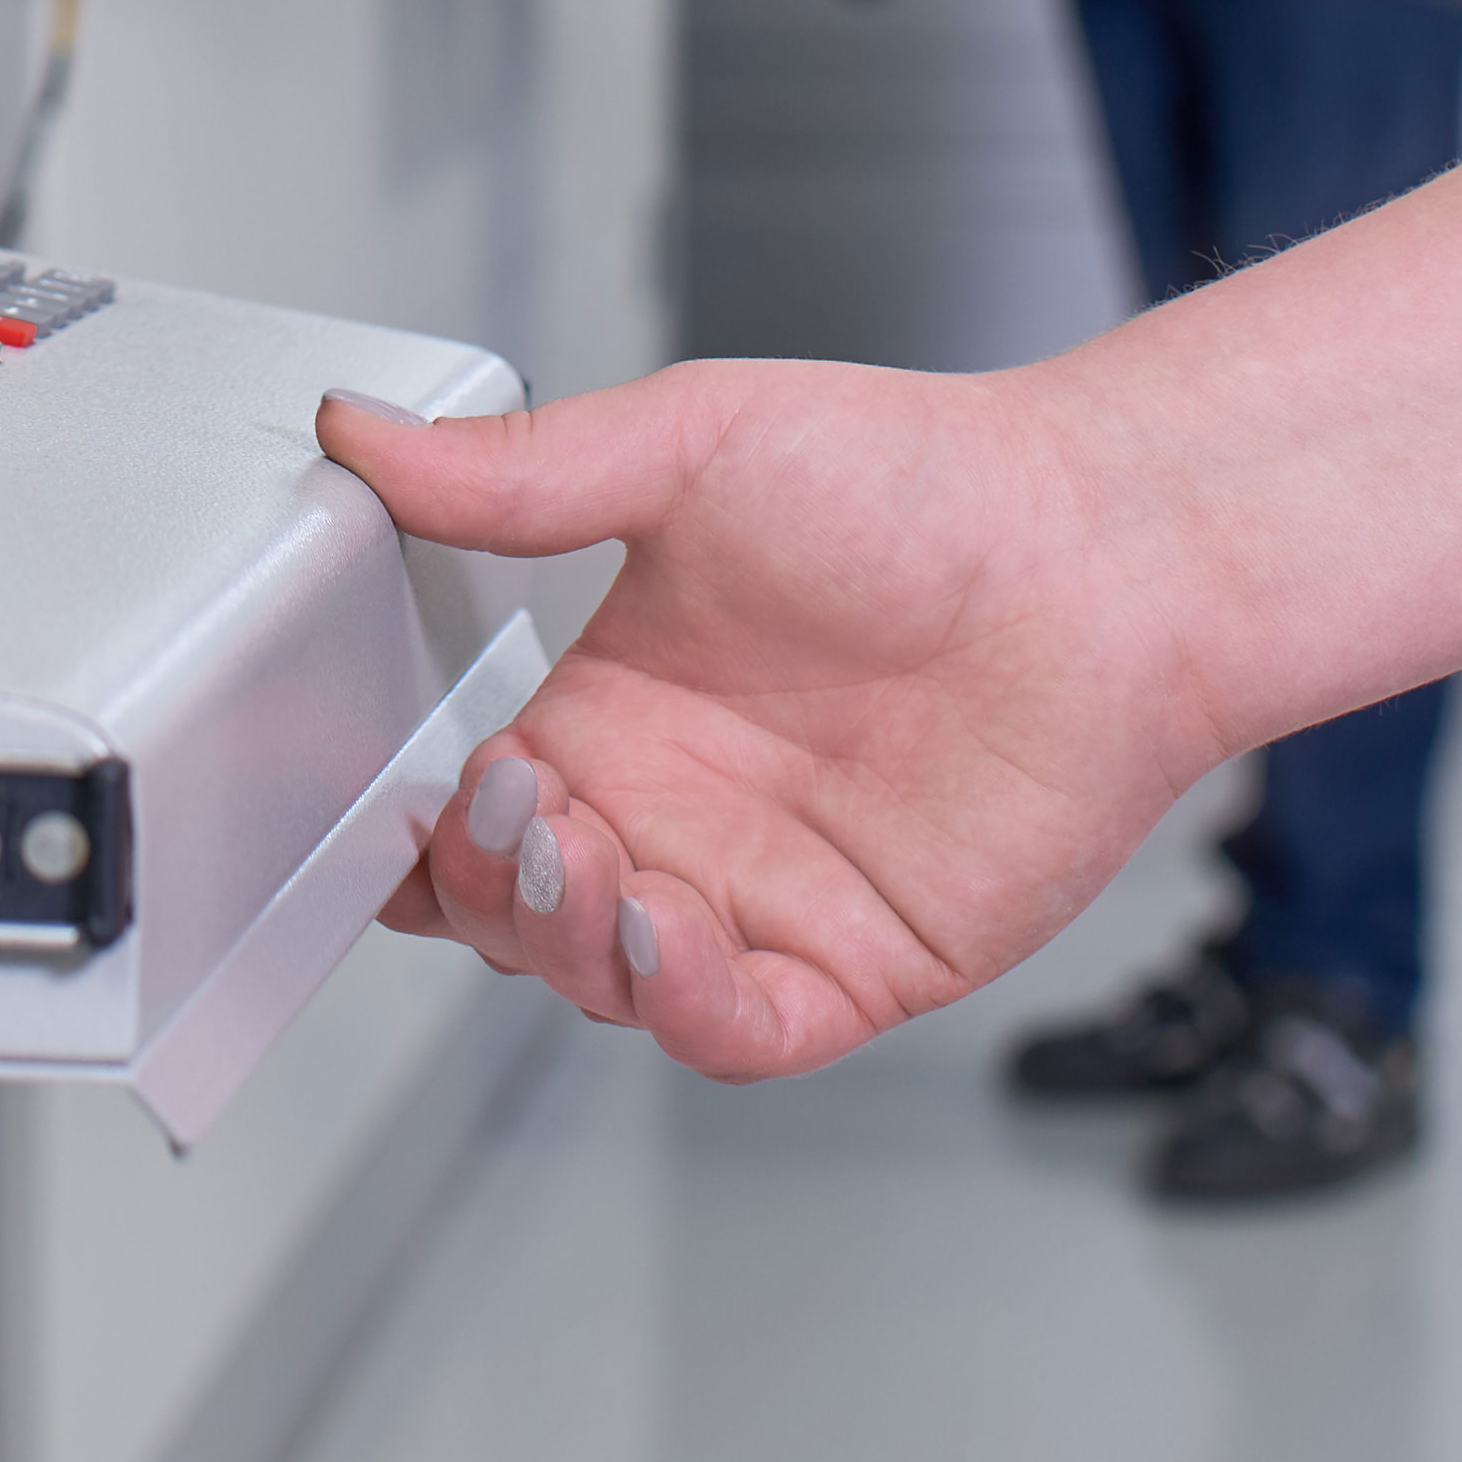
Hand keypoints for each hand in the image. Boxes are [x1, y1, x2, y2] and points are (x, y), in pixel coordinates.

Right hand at [320, 357, 1213, 1079]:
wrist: (1099, 546)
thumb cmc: (917, 480)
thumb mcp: (685, 446)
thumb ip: (516, 471)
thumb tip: (363, 434)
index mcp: (610, 712)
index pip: (469, 815)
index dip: (419, 826)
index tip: (408, 790)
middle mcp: (673, 816)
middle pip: (515, 916)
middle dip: (486, 886)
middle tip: (517, 811)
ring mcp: (759, 898)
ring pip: (606, 983)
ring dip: (568, 941)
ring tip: (584, 858)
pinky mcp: (854, 964)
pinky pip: (737, 1027)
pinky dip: (681, 1005)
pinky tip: (662, 930)